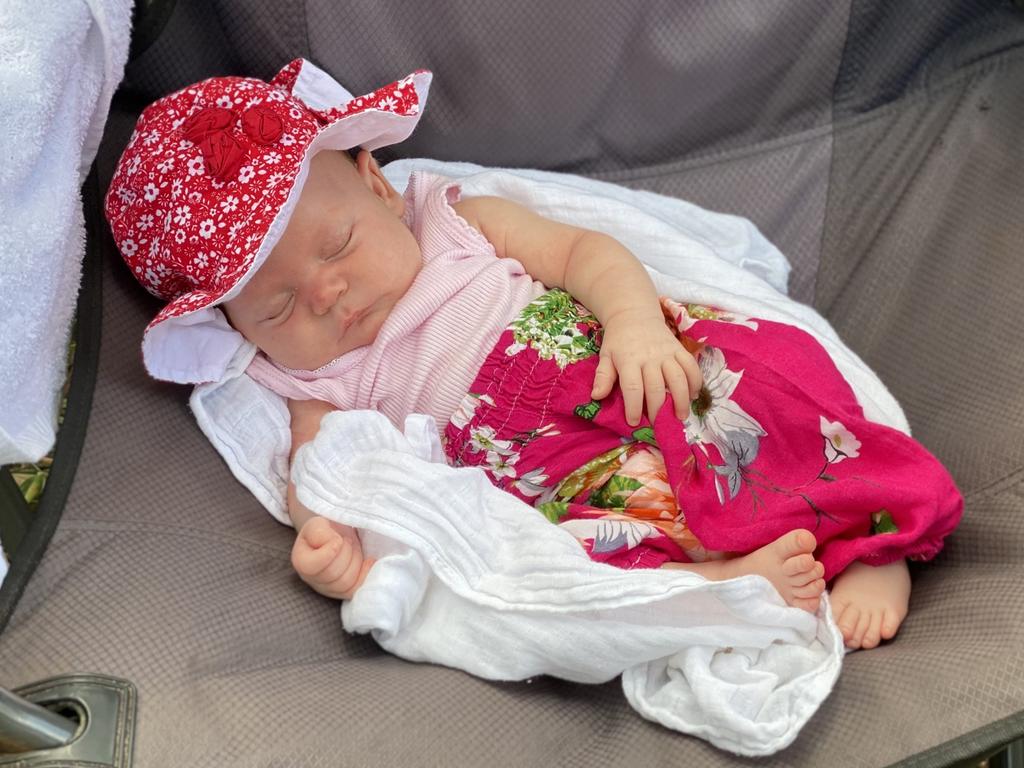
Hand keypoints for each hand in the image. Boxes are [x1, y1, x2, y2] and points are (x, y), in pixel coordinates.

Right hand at [291, 516, 373, 599]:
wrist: (336, 535)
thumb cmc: (326, 529)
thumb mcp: (318, 523)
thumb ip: (320, 531)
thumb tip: (334, 543)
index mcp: (301, 561)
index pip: (311, 567)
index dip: (329, 552)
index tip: (337, 539)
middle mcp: (312, 579)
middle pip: (332, 575)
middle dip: (346, 552)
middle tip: (347, 539)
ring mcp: (328, 589)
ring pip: (346, 583)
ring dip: (356, 560)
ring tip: (354, 547)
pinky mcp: (345, 591)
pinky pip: (356, 590)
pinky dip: (365, 574)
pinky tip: (369, 561)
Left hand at [592, 309, 701, 425]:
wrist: (634, 313)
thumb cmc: (618, 340)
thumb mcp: (605, 356)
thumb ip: (603, 377)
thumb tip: (596, 396)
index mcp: (628, 360)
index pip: (632, 387)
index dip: (634, 407)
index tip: (634, 422)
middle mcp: (649, 357)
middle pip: (657, 387)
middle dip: (658, 409)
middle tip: (658, 425)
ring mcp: (667, 353)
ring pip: (678, 378)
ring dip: (681, 400)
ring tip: (680, 416)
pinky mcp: (679, 349)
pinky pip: (691, 366)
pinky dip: (695, 382)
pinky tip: (692, 395)